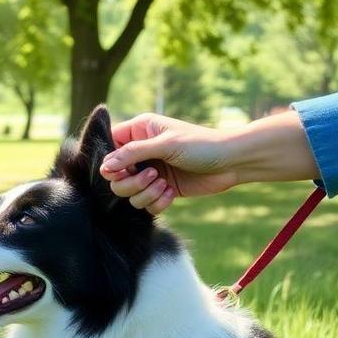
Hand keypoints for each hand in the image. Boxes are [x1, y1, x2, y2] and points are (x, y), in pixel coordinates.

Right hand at [99, 113, 239, 214]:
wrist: (232, 163)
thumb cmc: (201, 145)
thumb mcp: (166, 144)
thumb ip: (133, 153)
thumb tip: (105, 166)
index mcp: (140, 132)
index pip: (109, 147)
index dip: (109, 162)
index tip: (121, 171)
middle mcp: (141, 153)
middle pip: (114, 176)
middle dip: (130, 182)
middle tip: (151, 176)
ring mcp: (150, 172)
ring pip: (128, 193)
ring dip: (144, 194)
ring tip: (163, 186)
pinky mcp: (160, 190)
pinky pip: (145, 204)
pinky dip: (155, 203)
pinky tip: (170, 194)